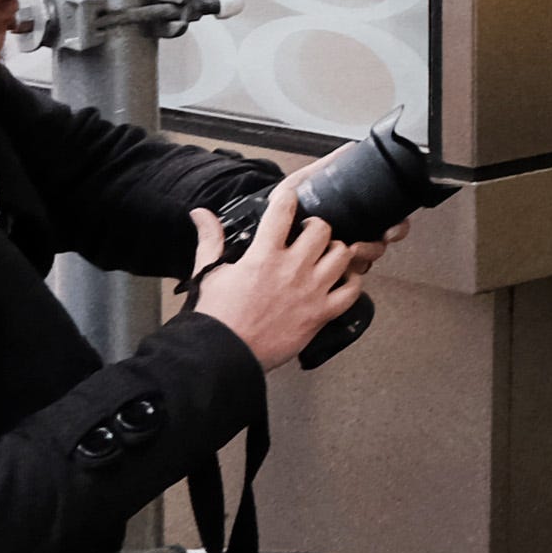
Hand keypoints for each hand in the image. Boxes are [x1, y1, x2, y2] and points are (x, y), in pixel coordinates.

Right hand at [187, 179, 379, 374]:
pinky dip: (351, 283)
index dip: (288, 198)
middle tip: (308, 233)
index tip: (289, 196)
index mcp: (264, 256)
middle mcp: (292, 269)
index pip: (283, 212)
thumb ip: (210, 240)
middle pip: (322, 230)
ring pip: (342, 255)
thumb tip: (200, 214)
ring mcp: (310, 292)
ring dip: (336, 251)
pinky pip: (351, 291)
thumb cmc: (215, 317)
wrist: (221, 356)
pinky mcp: (320, 314)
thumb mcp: (208, 273)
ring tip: (325, 255)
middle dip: (316, 227)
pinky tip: (340, 281)